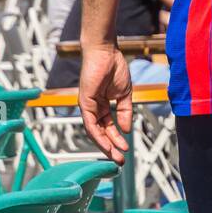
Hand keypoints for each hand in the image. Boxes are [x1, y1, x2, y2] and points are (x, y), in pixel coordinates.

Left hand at [78, 46, 131, 165]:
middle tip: (120, 160)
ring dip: (105, 146)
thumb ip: (125, 112)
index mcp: (103, 105)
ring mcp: (88, 106)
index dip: (117, 139)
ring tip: (116, 156)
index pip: (109, 127)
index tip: (126, 150)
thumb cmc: (114, 67)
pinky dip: (98, 136)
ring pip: (95, 132)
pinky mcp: (84, 103)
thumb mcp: (124, 94)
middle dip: (111, 147)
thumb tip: (127, 129)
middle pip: (101, 133)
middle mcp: (94, 108)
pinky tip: (107, 144)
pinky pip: (91, 124)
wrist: (106, 52)